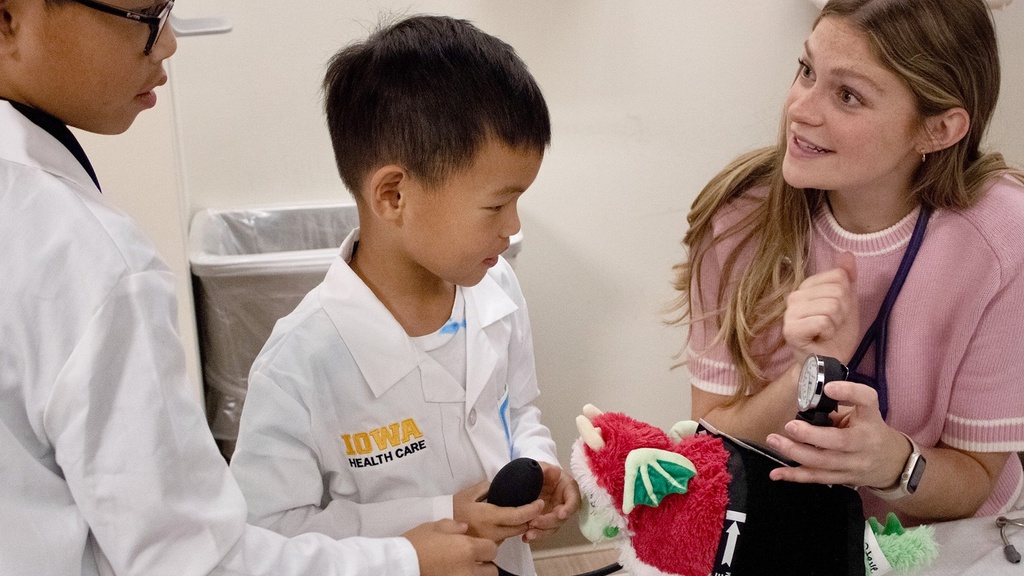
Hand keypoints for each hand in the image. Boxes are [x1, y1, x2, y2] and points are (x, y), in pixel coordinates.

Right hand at [403, 519, 497, 575]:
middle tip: (472, 560)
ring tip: (462, 568)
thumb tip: (464, 528)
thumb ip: (454, 526)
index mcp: (467, 548)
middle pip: (492, 571)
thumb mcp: (434, 527)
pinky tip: (453, 573)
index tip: (477, 546)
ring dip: (476, 574)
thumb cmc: (416, 544)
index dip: (486, 547)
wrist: (400, 564)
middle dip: (485, 565)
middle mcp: (469, 569)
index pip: (492, 550)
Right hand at [453, 480, 544, 542]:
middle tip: (532, 507)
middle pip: (520, 528)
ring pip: (512, 534)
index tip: (539, 503)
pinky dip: (506, 531)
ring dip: (516, 525)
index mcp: (489, 516)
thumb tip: (501, 485)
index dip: (532, 509)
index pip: (517, 516)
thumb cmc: (453, 509)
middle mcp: (491, 533)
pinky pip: (502, 539)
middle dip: (528, 518)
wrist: (439, 530)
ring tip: (516, 514)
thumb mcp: (470, 492)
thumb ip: (488, 487)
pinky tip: (500, 523)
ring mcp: (489, 542)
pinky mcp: (486, 548)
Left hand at [522, 462, 580, 542]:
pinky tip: (525, 538)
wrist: (530, 478)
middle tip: (534, 523)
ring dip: (541, 532)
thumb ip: (547, 469)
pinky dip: (534, 535)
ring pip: (552, 527)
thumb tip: (555, 471)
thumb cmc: (540, 471)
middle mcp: (564, 503)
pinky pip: (542, 531)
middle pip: (561, 518)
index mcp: (568, 488)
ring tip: (528, 534)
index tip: (561, 514)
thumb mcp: (542, 467)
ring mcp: (554, 513)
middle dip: (548, 522)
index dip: (569, 508)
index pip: (573, 500)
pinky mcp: (545, 521)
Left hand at [764, 380, 908, 488]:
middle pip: (839, 441)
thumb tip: (805, 404)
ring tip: (774, 441)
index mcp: (871, 418)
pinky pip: (817, 478)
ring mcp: (854, 464)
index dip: (849, 392)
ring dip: (795, 452)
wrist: (893, 462)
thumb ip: (838, 408)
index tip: (828, 387)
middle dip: (811, 435)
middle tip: (790, 426)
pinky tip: (776, 473)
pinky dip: (795, 476)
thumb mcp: (863, 413)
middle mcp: (865, 441)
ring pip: (823, 462)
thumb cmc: (870, 430)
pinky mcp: (844, 478)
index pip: (866, 400)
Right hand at [783, 251, 859, 362]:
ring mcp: (790, 313)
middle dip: (843, 312)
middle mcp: (794, 296)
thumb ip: (847, 277)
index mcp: (806, 287)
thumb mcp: (848, 303)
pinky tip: (820, 339)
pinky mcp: (790, 329)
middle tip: (832, 326)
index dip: (847, 297)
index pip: (839, 276)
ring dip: (836, 324)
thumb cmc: (836, 336)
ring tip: (826, 333)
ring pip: (831, 306)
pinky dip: (828, 333)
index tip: (838, 313)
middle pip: (837, 291)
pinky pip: (823, 321)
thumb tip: (846, 253)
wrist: (829, 364)